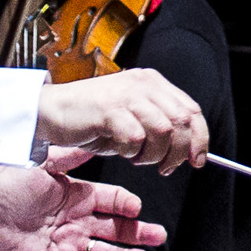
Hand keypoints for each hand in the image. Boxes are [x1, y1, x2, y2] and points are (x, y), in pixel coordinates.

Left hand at [0, 150, 159, 250]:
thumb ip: (70, 157)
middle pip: (113, 229)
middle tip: (158, 236)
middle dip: (136, 233)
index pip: (110, 200)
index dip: (125, 205)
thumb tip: (94, 140)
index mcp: (76, 195)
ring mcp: (67, 243)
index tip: (137, 207)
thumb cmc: (8, 188)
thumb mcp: (43, 166)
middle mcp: (75, 220)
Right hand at [34, 67, 209, 169]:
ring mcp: (127, 95)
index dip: (199, 138)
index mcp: (153, 83)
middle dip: (179, 151)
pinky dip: (131, 152)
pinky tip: (120, 151)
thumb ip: (158, 126)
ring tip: (136, 158)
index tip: (197, 160)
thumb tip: (187, 150)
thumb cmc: (91, 119)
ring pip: (163, 131)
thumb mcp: (132, 118)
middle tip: (164, 167)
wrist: (51, 110)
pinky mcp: (109, 109)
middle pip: (183, 121)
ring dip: (153, 154)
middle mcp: (144, 84)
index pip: (191, 110)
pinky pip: (135, 138)